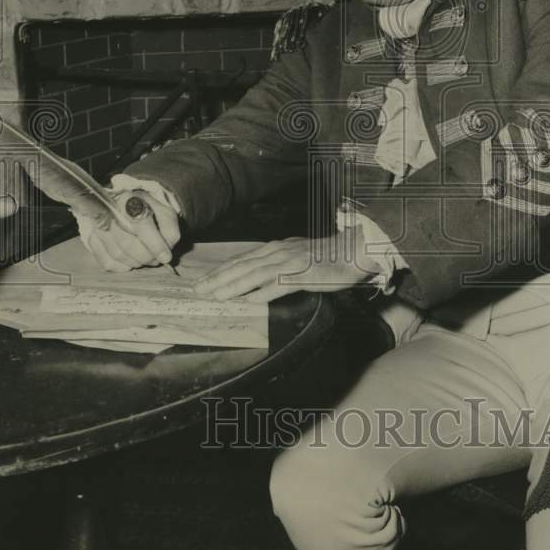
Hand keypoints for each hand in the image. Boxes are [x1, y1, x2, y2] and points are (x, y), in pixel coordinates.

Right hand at [81, 190, 180, 271]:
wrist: (126, 205)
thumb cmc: (149, 210)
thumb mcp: (165, 213)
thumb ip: (170, 230)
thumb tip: (165, 253)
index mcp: (130, 201)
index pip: (141, 225)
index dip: (155, 244)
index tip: (166, 257)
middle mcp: (109, 212)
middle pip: (128, 244)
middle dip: (147, 257)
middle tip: (156, 259)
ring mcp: (98, 226)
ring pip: (117, 255)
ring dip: (136, 262)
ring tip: (145, 258)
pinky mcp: (92, 239)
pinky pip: (106, 262)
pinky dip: (121, 267)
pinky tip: (130, 261)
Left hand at [193, 233, 379, 303]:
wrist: (353, 251)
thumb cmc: (327, 256)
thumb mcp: (296, 256)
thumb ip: (278, 265)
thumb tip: (261, 278)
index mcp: (275, 249)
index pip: (241, 260)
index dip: (221, 271)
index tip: (203, 281)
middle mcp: (278, 253)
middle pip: (241, 266)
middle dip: (217, 279)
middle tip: (197, 290)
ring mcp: (288, 263)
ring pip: (253, 275)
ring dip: (231, 286)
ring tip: (214, 296)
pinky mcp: (301, 275)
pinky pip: (277, 285)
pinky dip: (260, 292)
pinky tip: (248, 300)